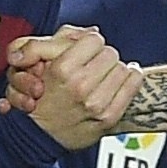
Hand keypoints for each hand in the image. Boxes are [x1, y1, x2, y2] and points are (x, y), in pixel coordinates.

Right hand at [11, 25, 140, 147]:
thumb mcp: (34, 62)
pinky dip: (130, 80)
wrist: (36, 137)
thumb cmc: (37, 98)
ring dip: (113, 70)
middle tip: (91, 66)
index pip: (94, 40)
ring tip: (101, 77)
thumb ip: (59, 39)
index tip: (83, 52)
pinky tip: (118, 81)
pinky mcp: (109, 117)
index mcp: (62, 69)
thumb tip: (93, 31)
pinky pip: (132, 86)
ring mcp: (97, 104)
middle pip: (110, 53)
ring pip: (123, 68)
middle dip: (101, 57)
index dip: (88, 43)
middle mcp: (81, 86)